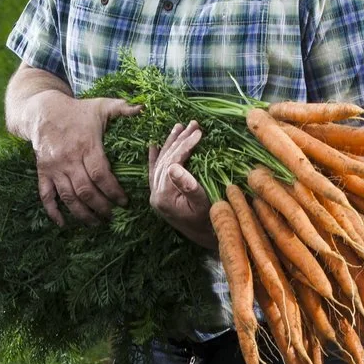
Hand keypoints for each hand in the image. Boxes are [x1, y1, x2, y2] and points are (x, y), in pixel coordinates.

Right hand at [28, 93, 138, 225]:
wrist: (42, 111)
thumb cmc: (77, 110)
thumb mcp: (100, 106)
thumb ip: (122, 108)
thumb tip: (144, 108)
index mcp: (86, 145)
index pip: (101, 174)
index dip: (113, 191)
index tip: (124, 202)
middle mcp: (69, 159)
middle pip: (86, 190)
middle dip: (101, 207)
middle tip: (112, 216)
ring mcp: (54, 167)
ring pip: (68, 197)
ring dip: (82, 213)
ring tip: (96, 223)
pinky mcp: (43, 172)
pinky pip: (45, 196)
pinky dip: (53, 212)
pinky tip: (63, 223)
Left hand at [147, 120, 216, 246]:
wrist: (206, 239)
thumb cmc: (209, 222)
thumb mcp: (202, 204)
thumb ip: (188, 186)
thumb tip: (174, 166)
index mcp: (163, 196)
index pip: (172, 163)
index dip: (185, 145)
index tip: (199, 132)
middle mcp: (155, 194)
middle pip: (165, 160)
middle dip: (179, 140)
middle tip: (193, 124)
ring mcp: (155, 194)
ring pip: (160, 162)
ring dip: (170, 144)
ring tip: (180, 127)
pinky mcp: (159, 195)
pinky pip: (154, 172)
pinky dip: (155, 157)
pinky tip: (154, 145)